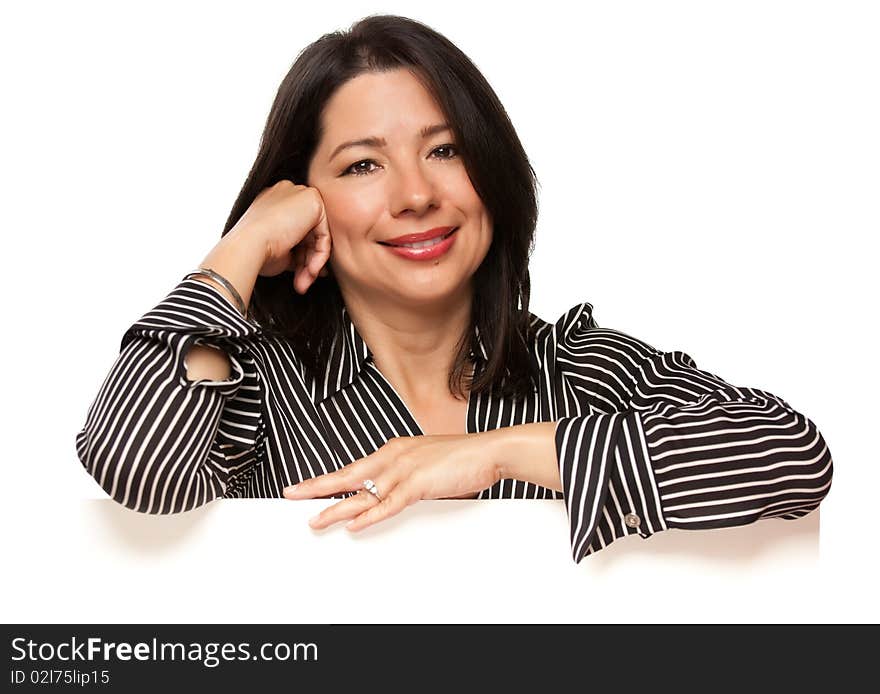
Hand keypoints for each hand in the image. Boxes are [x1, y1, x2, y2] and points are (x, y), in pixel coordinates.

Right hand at [229, 180, 332, 293]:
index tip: (299, 274)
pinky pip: (324, 235)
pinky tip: (310, 271)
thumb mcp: (276, 249)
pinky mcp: (313, 200)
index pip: (295, 230)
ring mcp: (299, 194)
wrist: (247, 245)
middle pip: (307, 234)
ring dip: (312, 263)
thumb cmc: (253, 250)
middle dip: (307, 261)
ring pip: (316, 236)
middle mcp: (286, 194)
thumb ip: (294, 249)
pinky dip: (319, 256)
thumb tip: (312, 264)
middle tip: (303, 282)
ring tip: (303, 281)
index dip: (299, 254)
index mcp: (272, 202)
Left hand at [282, 433, 501, 530]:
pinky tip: (355, 524)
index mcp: (394, 450)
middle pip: (347, 475)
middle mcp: (393, 457)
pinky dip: (371, 515)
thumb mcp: (425, 462)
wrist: (488, 450)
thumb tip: (392, 492)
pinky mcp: (418, 483)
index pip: (354, 468)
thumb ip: (406, 474)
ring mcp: (404, 469)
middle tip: (292, 494)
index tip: (308, 486)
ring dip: (337, 509)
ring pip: (363, 493)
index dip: (329, 479)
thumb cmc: (462, 457)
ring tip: (316, 521)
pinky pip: (389, 504)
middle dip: (317, 487)